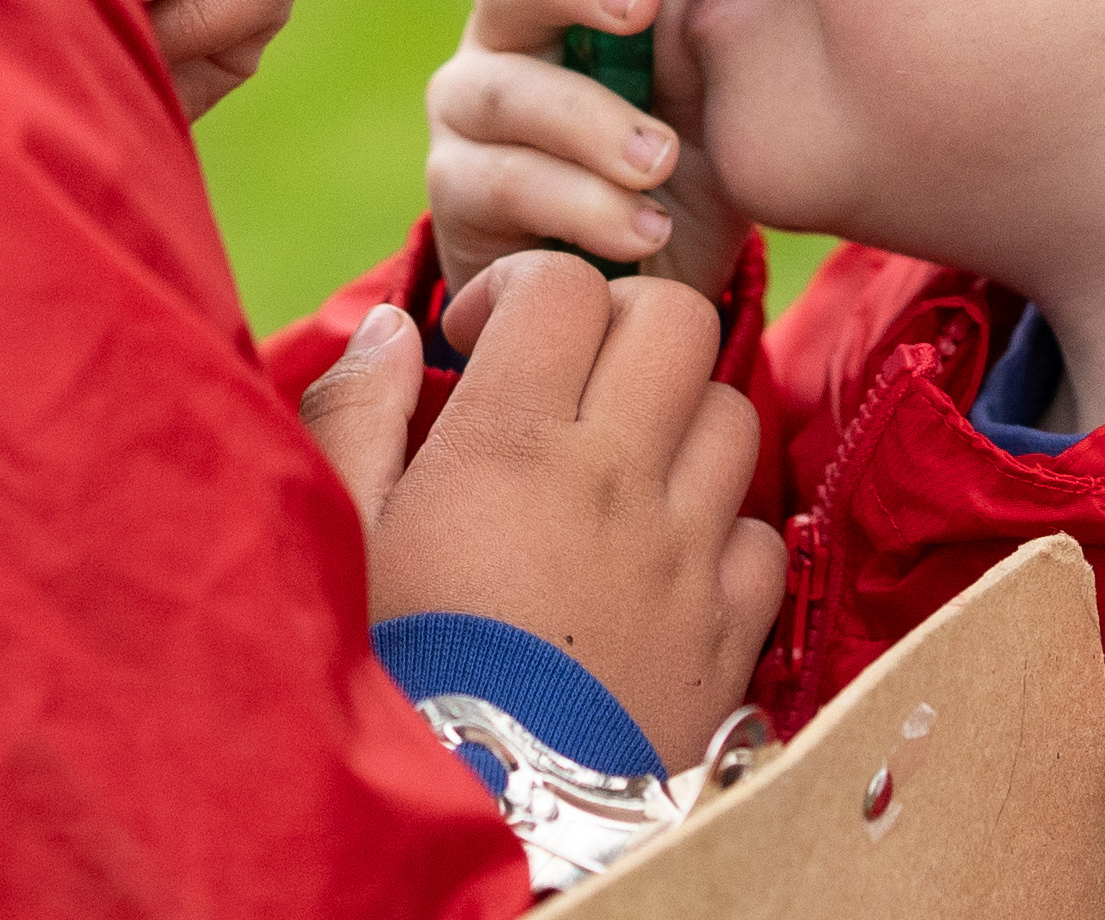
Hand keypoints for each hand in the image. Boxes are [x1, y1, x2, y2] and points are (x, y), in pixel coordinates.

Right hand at [300, 255, 786, 765]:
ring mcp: (686, 555)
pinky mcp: (731, 630)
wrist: (488, 818)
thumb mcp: (345, 536)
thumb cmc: (393, 671)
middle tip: (568, 379)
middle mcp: (617, 480)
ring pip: (732, 412)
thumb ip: (357, 412)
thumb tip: (391, 323)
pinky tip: (661, 557)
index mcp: (513, 442)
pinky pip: (759, 533)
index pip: (567, 286)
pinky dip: (720, 528)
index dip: (524, 289)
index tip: (483, 342)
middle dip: (621, 325)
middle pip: (677, 320)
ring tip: (619, 463)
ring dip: (678, 418)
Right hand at [427, 0, 750, 299]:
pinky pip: (508, 183)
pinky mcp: (455, 192)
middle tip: (640, 1)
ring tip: (661, 162)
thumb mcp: (712, 116)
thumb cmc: (676, 179)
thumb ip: (695, 53)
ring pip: (511, 92)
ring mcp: (468, 111)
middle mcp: (505, 36)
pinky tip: (644, 230)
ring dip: (594, 124)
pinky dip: (584, 206)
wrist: (636, 301)